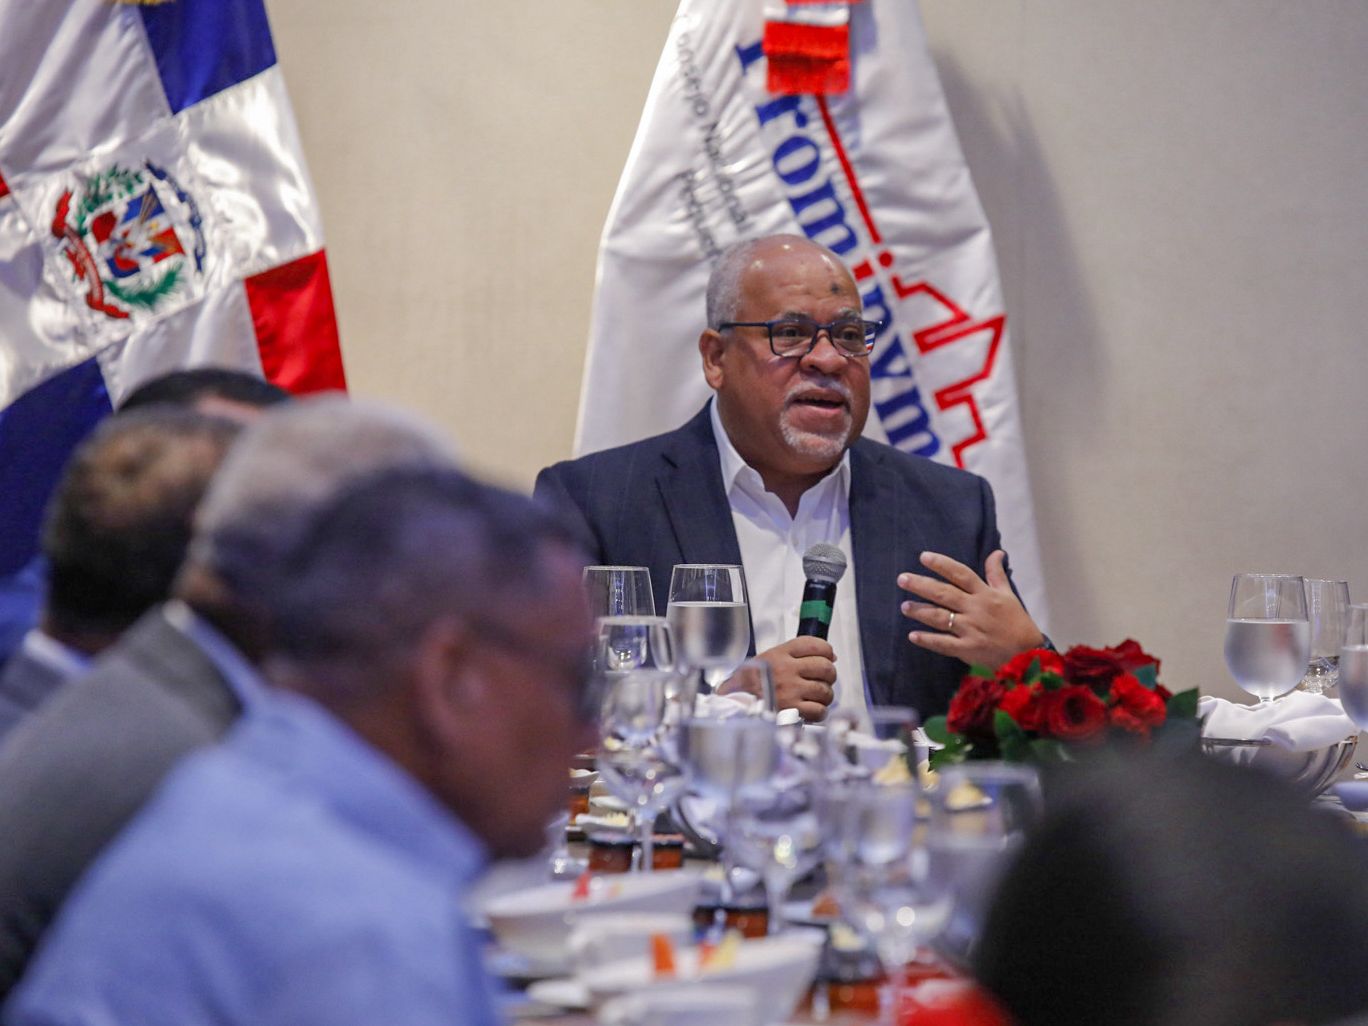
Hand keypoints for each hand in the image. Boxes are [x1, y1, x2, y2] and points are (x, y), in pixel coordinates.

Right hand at [719, 637, 835, 721]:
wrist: (732, 706)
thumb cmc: (750, 684)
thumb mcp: (765, 659)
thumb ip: (794, 654)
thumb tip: (831, 656)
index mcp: (779, 654)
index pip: (815, 644)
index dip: (827, 651)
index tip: (828, 657)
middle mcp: (785, 670)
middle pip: (825, 667)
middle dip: (829, 675)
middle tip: (823, 680)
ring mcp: (790, 690)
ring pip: (825, 690)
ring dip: (825, 696)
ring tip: (815, 698)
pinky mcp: (792, 711)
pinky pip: (819, 710)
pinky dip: (819, 713)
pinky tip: (811, 711)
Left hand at [898, 550, 1043, 668]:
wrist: (1028, 655)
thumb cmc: (1017, 623)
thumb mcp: (1009, 595)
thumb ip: (997, 574)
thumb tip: (996, 552)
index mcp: (985, 594)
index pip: (961, 574)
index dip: (942, 564)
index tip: (923, 557)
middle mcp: (976, 609)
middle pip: (945, 593)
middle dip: (922, 585)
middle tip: (902, 579)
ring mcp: (971, 630)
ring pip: (940, 617)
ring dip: (920, 611)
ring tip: (904, 606)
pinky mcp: (968, 649)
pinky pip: (944, 644)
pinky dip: (928, 640)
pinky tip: (912, 635)